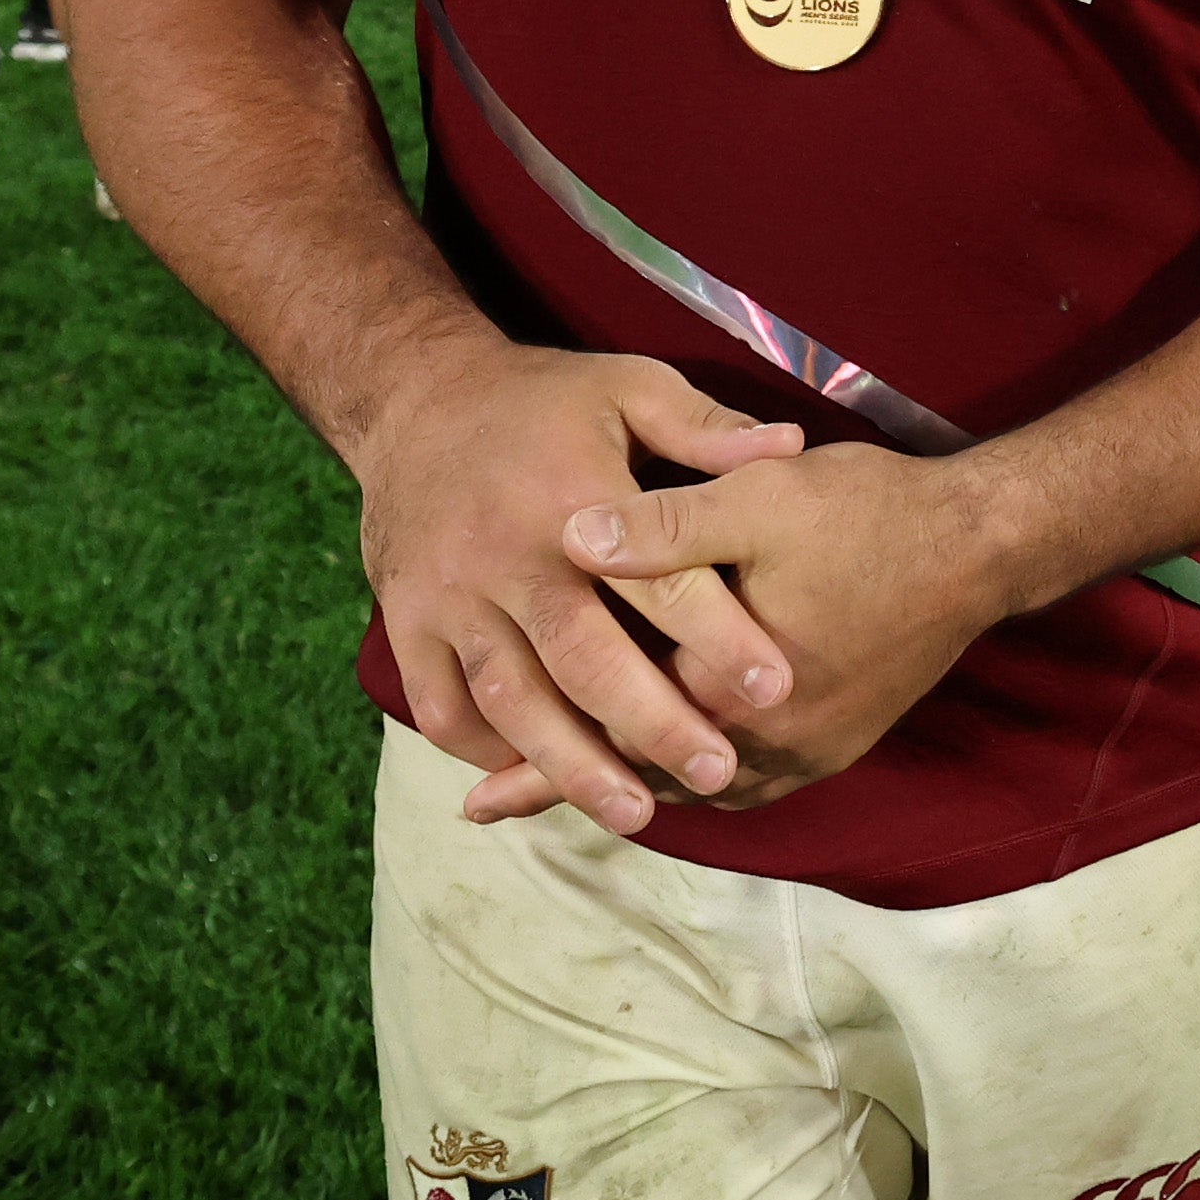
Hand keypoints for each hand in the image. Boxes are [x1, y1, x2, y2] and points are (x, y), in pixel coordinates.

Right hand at [346, 338, 805, 835]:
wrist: (412, 400)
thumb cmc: (543, 400)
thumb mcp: (628, 387)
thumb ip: (706, 428)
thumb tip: (792, 444)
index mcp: (568, 494)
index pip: (653, 576)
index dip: (716, 633)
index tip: (776, 686)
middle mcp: (504, 554)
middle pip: (579, 656)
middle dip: (652, 722)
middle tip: (720, 772)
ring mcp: (447, 596)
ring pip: (509, 697)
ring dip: (571, 762)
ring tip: (637, 813)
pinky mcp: (407, 624)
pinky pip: (442, 706)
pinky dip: (486, 752)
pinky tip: (539, 780)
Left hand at [521, 442, 1015, 806]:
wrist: (980, 546)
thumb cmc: (866, 514)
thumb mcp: (755, 500)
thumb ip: (660, 529)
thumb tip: (567, 535)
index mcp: (732, 690)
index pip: (616, 733)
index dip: (541, 752)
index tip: (475, 787)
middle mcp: (768, 744)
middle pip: (646, 776)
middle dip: (569, 786)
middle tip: (492, 804)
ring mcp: (807, 753)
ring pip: (697, 787)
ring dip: (632, 783)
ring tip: (570, 790)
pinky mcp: (835, 745)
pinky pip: (745, 780)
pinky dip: (693, 778)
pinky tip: (669, 765)